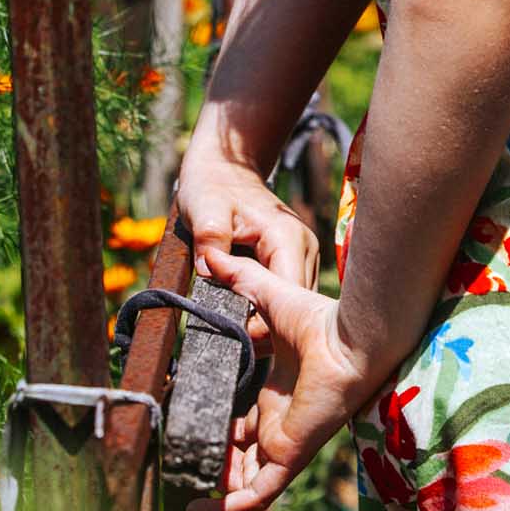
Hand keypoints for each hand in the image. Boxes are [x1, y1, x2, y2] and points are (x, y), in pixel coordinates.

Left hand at [174, 149, 318, 349]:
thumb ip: (210, 243)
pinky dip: (271, 311)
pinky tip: (248, 318)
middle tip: (235, 342)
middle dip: (269, 327)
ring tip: (239, 334)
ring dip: (271, 322)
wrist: (224, 168)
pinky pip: (289, 297)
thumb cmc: (212, 187)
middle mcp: (305, 248)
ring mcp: (304, 256)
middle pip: (296, 306)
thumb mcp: (204, 210)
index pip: (287, 295)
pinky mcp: (297, 263)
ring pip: (295, 306)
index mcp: (287, 237)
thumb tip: (209, 275)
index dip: (266, 322)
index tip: (237, 337)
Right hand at [183, 248, 380, 510]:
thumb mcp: (268, 298)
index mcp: (277, 390)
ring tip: (186, 486)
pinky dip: (227, 508)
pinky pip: (256, 495)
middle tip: (184, 458)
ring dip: (218, 486)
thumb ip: (241, 279)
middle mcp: (280, 421)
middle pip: (243, 453)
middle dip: (216, 460)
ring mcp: (284, 443)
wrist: (350, 342)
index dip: (218, 424)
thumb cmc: (320, 319)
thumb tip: (212, 255)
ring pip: (246, 480)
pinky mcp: (288, 458)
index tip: (189, 420)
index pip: (244, 418)